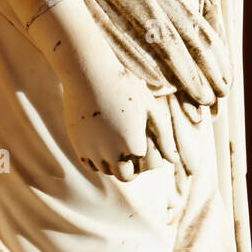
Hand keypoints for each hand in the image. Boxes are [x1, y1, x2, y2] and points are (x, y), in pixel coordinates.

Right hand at [62, 63, 200, 181]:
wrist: (89, 75)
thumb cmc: (126, 88)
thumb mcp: (151, 109)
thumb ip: (165, 137)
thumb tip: (173, 161)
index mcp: (133, 144)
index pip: (146, 166)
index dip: (149, 156)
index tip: (148, 143)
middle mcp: (112, 153)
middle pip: (126, 176)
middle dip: (133, 168)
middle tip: (134, 152)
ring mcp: (93, 151)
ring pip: (107, 171)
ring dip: (115, 164)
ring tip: (120, 145)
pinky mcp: (78, 146)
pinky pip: (90, 165)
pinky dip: (98, 161)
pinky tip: (104, 146)